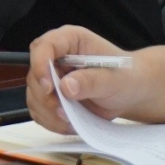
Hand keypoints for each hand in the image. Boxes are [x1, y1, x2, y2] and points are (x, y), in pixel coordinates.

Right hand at [26, 26, 148, 134]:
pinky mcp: (50, 97)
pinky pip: (39, 111)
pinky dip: (51, 121)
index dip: (40, 65)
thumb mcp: (115, 79)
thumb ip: (92, 81)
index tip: (49, 88)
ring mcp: (51, 77)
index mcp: (72, 40)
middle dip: (47, 98)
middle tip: (65, 112)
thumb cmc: (126, 77)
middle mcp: (57, 56)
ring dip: (49, 113)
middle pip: (34, 76)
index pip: (43, 46)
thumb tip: (66, 86)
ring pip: (34, 97)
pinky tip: (70, 124)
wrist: (130, 92)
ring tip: (72, 120)